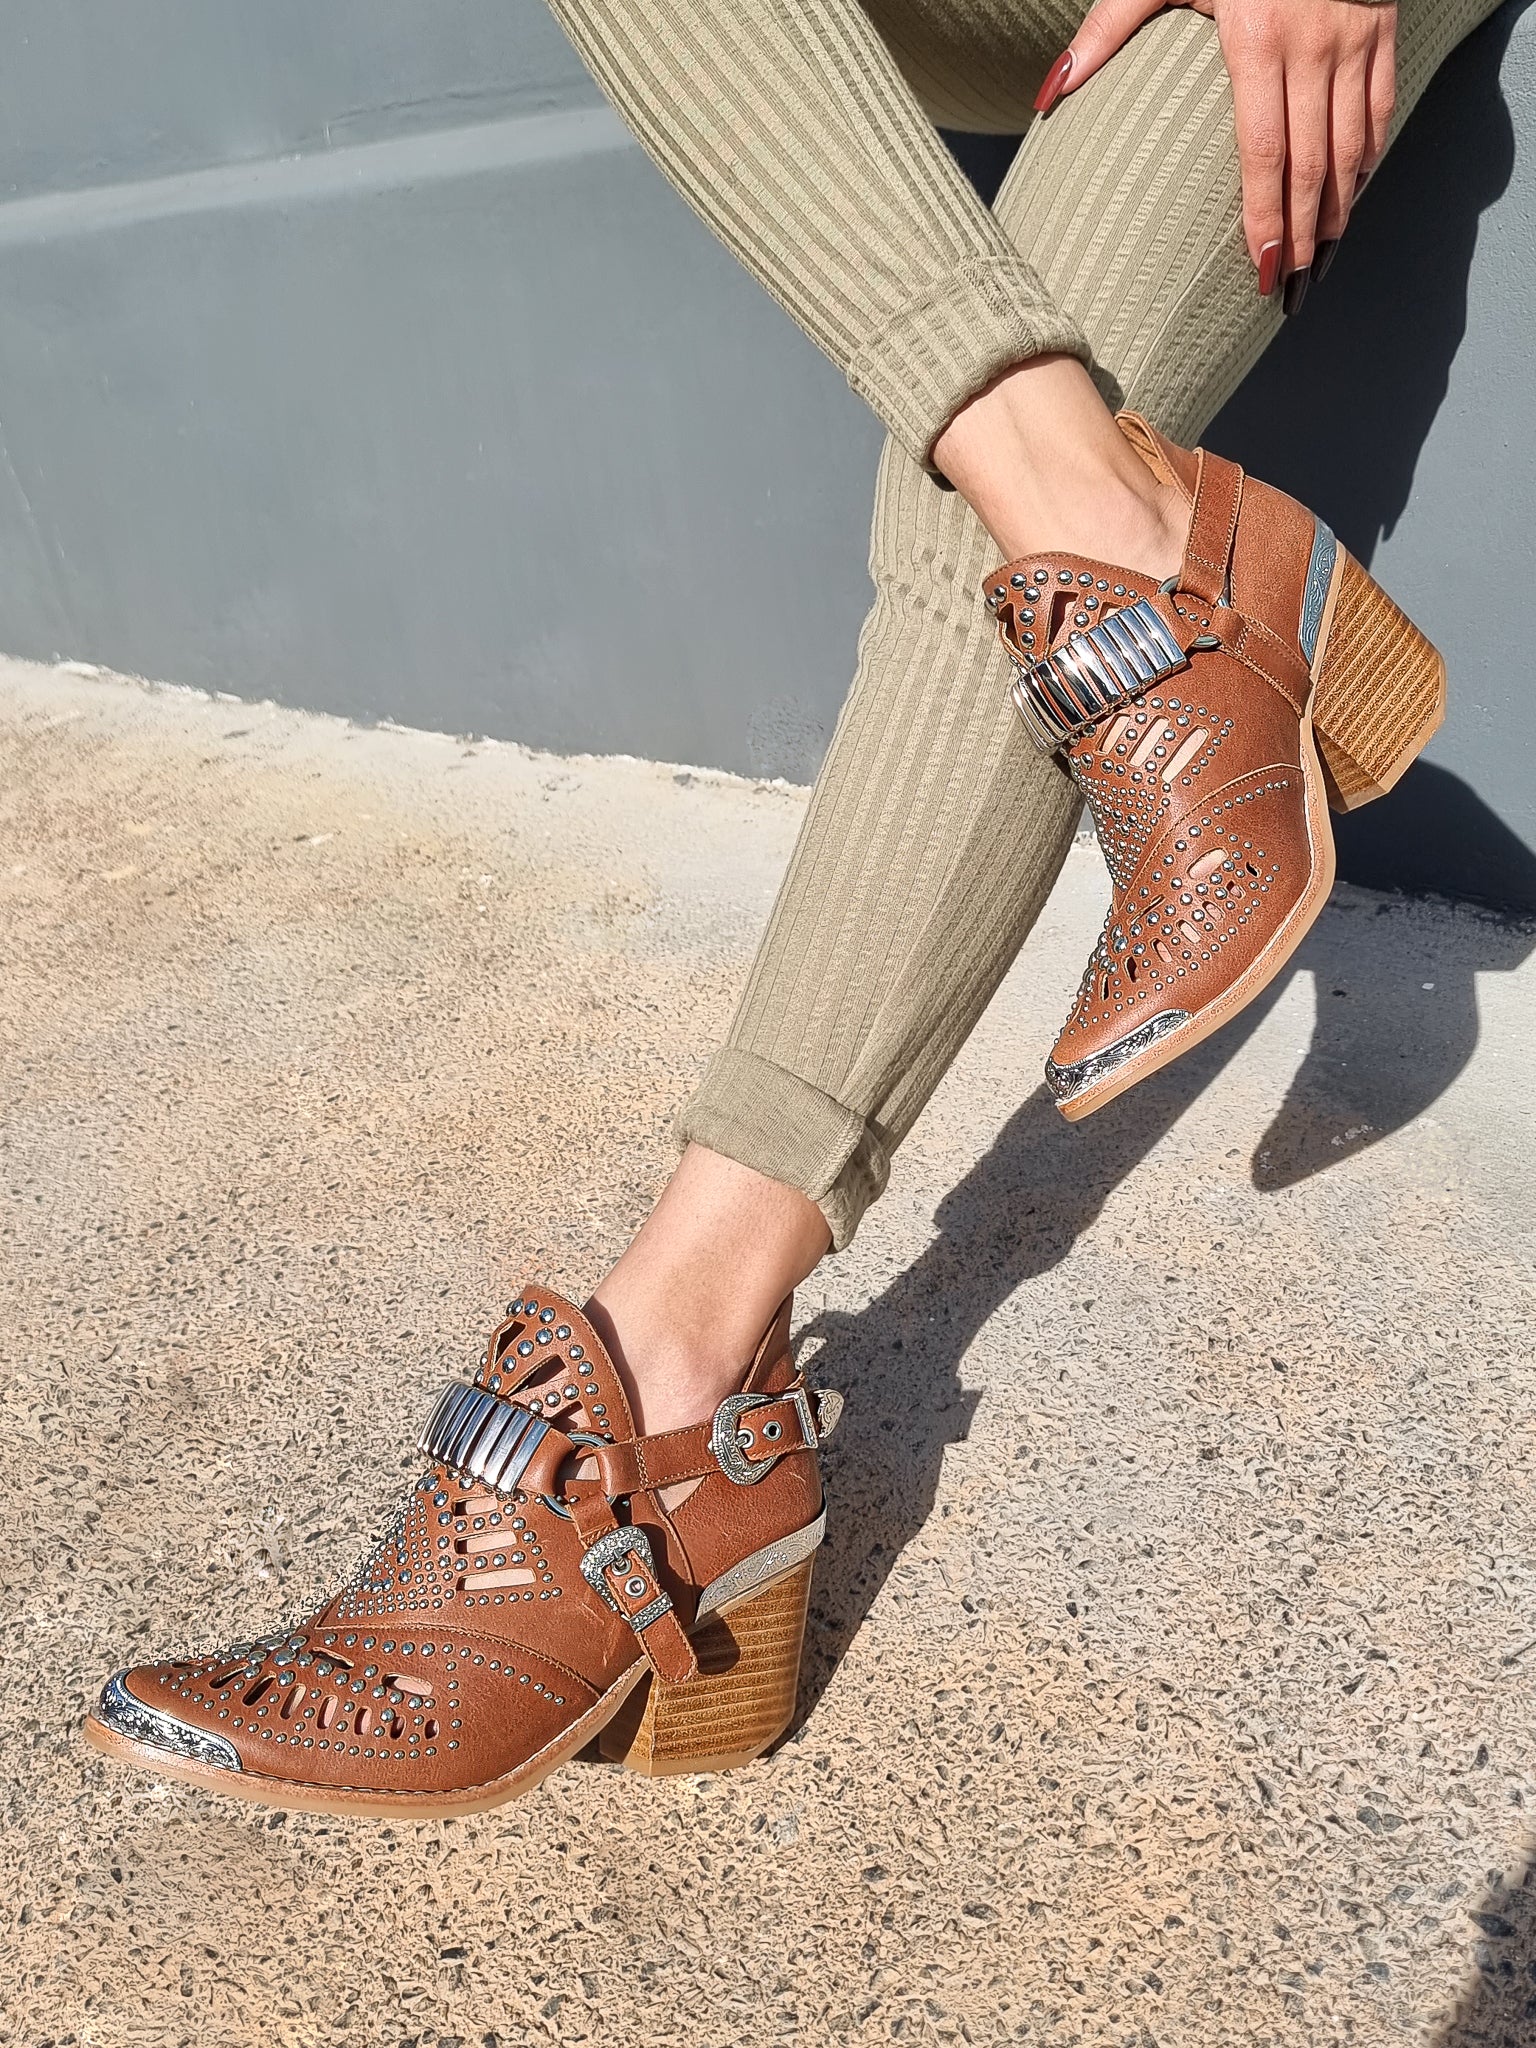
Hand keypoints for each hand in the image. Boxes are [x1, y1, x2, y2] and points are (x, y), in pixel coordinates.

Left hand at [1035, 0, 1397, 301]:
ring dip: (1339, 209)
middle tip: (1290, 286)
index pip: (1264, 154)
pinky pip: (1380, 107)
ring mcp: (1354, 36)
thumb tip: (1049, 95)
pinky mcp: (1382, 25)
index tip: (1261, 270)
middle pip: (1311, 165)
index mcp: (1257, 40)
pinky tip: (1352, 195)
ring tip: (1320, 257)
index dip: (1266, 219)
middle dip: (1303, 234)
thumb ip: (1107, 30)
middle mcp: (1314, 45)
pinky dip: (1368, 157)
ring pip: (1352, 144)